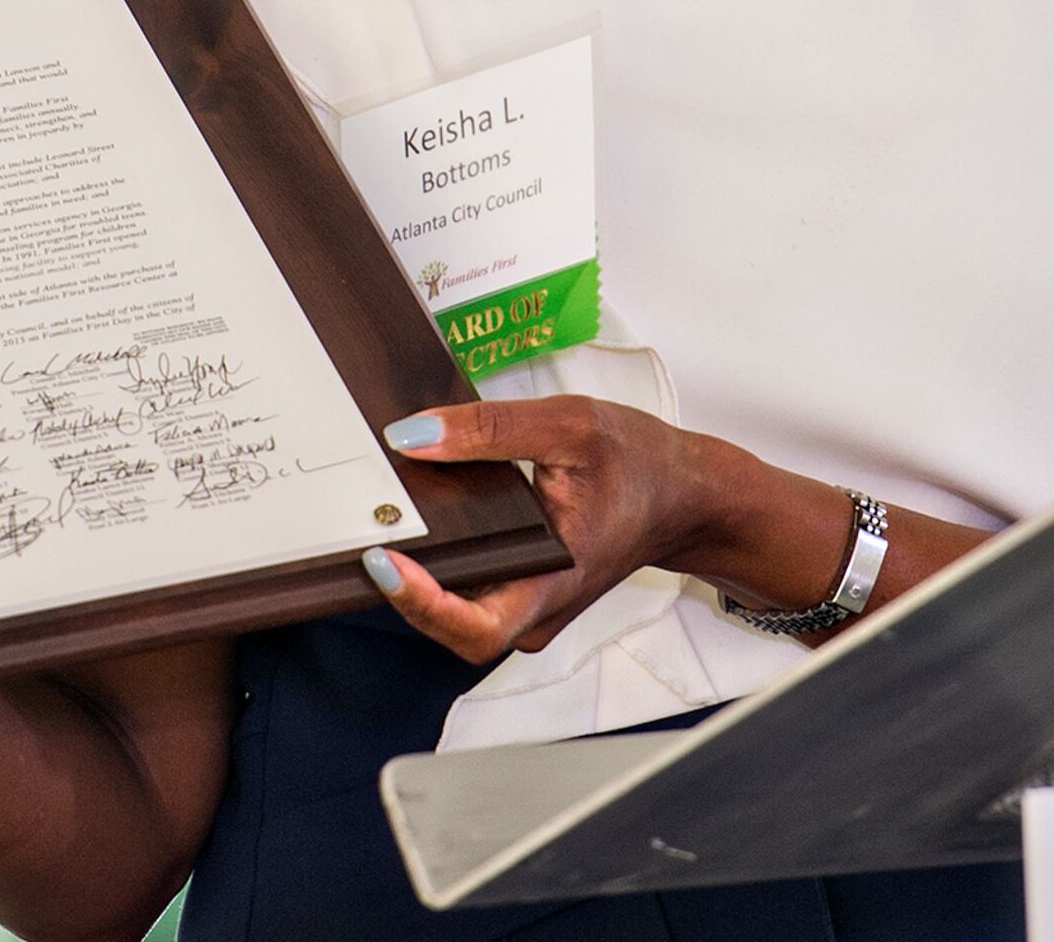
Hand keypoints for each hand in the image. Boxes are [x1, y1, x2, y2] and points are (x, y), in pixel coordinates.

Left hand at [359, 398, 712, 661]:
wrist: (684, 494)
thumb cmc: (642, 465)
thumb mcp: (571, 426)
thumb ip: (491, 430)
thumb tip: (415, 437)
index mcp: (555, 582)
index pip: (476, 627)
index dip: (423, 604)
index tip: (386, 561)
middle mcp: (537, 610)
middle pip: (450, 621)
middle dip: (404, 584)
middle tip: (369, 529)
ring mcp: (529, 607)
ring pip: (454, 608)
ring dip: (416, 574)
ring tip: (382, 521)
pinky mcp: (522, 592)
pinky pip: (469, 589)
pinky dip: (439, 564)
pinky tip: (419, 524)